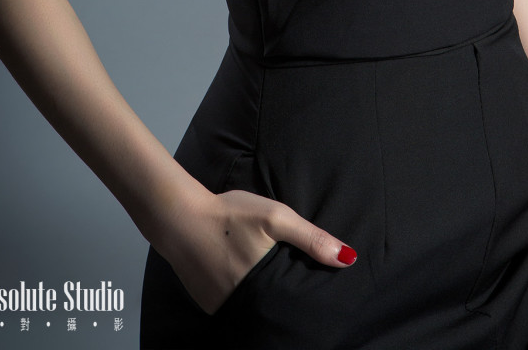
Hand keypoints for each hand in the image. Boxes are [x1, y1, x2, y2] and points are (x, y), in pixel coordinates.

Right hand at [155, 179, 356, 314]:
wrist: (179, 218)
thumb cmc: (229, 214)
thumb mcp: (275, 217)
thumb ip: (311, 238)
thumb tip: (348, 258)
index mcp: (265, 286)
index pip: (296, 306)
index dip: (309, 304)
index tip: (323, 300)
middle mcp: (244, 305)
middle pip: (277, 313)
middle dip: (290, 306)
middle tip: (298, 292)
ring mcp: (225, 309)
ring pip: (256, 312)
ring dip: (267, 304)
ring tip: (275, 288)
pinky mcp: (210, 307)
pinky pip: (236, 309)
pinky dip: (245, 300)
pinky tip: (247, 281)